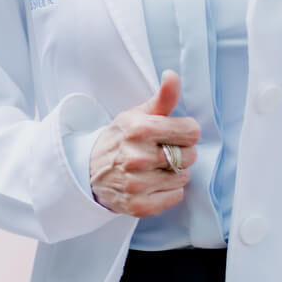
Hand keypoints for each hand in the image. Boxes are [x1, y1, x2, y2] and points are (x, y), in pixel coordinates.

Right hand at [89, 70, 199, 217]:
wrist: (90, 171)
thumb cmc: (121, 140)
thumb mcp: (137, 115)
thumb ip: (162, 98)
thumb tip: (172, 75)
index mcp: (139, 130)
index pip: (192, 131)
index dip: (185, 132)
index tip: (172, 134)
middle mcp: (136, 157)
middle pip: (190, 155)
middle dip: (180, 153)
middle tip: (160, 152)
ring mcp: (137, 184)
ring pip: (184, 177)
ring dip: (174, 173)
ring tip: (154, 168)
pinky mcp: (139, 206)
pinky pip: (176, 196)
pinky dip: (169, 191)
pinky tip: (152, 184)